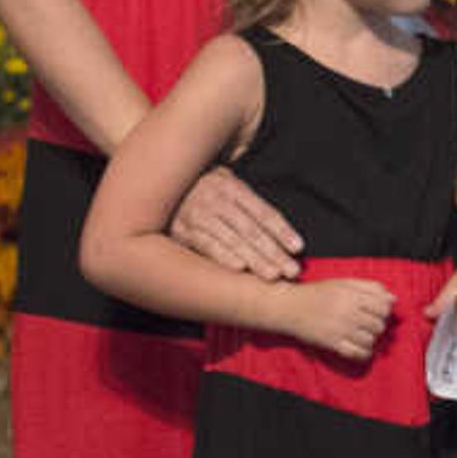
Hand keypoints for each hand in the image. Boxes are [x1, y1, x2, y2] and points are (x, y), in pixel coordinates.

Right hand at [169, 166, 304, 280]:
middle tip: (291, 270)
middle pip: (251, 229)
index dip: (282, 231)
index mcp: (232, 187)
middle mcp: (215, 199)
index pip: (263, 212)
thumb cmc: (202, 188)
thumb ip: (248, 202)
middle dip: (274, 252)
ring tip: (273, 275)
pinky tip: (239, 268)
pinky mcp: (181, 230)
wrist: (158, 182)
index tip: (298, 248)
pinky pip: (205, 244)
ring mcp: (197, 214)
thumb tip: (280, 229)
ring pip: (231, 239)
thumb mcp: (225, 182)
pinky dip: (222, 256)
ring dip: (254, 259)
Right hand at [279, 275, 396, 362]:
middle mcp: (348, 312)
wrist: (289, 307)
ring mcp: (340, 329)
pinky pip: (359, 353)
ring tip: (361, 333)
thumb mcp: (343, 283)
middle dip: (377, 325)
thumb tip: (393, 299)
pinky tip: (359, 346)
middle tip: (367, 323)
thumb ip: (370, 287)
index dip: (384, 310)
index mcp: (352, 295)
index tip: (376, 311)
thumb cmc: (317, 293)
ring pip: (371, 340)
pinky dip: (364, 352)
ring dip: (370, 338)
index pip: (384, 306)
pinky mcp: (333, 344)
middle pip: (379, 325)